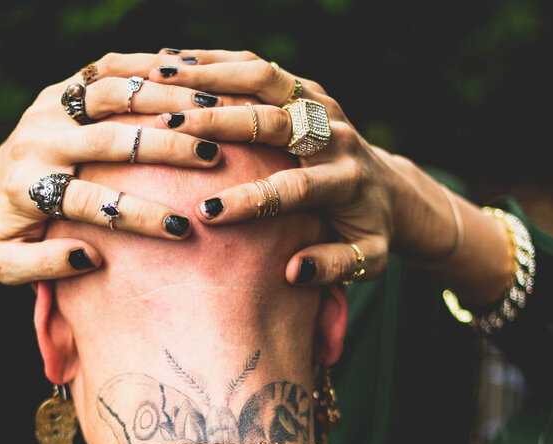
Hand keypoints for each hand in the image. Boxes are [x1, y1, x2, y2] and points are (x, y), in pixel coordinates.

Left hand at [0, 54, 234, 310]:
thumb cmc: (7, 237)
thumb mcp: (9, 266)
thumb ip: (46, 267)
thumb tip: (91, 256)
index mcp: (27, 188)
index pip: (89, 201)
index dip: (137, 215)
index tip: (180, 229)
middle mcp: (37, 141)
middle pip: (107, 138)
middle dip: (163, 147)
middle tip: (211, 156)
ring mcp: (49, 108)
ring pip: (110, 93)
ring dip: (162, 99)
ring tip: (210, 108)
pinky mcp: (60, 89)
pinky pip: (107, 71)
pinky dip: (147, 69)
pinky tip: (187, 77)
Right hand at [142, 49, 510, 298]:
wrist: (391, 191)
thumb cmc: (368, 233)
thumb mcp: (366, 261)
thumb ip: (334, 267)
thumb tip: (293, 271)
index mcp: (346, 182)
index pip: (296, 187)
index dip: (252, 199)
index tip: (208, 214)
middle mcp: (336, 137)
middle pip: (278, 121)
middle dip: (224, 123)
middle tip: (173, 128)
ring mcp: (323, 106)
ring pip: (267, 80)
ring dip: (214, 76)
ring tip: (162, 77)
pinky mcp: (308, 90)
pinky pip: (261, 70)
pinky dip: (219, 63)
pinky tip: (177, 65)